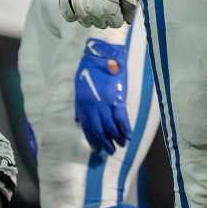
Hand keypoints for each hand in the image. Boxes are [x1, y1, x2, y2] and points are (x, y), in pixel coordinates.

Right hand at [61, 0, 137, 27]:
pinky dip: (75, 14)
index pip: (116, 23)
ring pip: (86, 23)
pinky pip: (71, 18)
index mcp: (110, 11)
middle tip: (103, 3)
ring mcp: (80, 12)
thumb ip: (129, 3)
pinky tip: (78, 5)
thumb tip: (131, 18)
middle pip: (102, 24)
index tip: (115, 7)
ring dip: (90, 16)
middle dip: (105, 16)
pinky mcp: (67, 7)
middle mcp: (95, 15)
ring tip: (90, 3)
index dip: (117, 15)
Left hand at [75, 37, 131, 153]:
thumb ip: (80, 106)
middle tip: (110, 151)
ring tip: (120, 145)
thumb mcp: (79, 89)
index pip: (88, 128)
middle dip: (104, 142)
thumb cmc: (89, 70)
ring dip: (115, 138)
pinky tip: (128, 135)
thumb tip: (79, 120)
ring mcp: (106, 104)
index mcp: (83, 105)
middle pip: (99, 130)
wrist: (101, 56)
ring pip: (110, 126)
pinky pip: (121, 117)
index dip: (92, 139)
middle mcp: (93, 107)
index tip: (96, 148)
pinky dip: (125, 128)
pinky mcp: (117, 99)